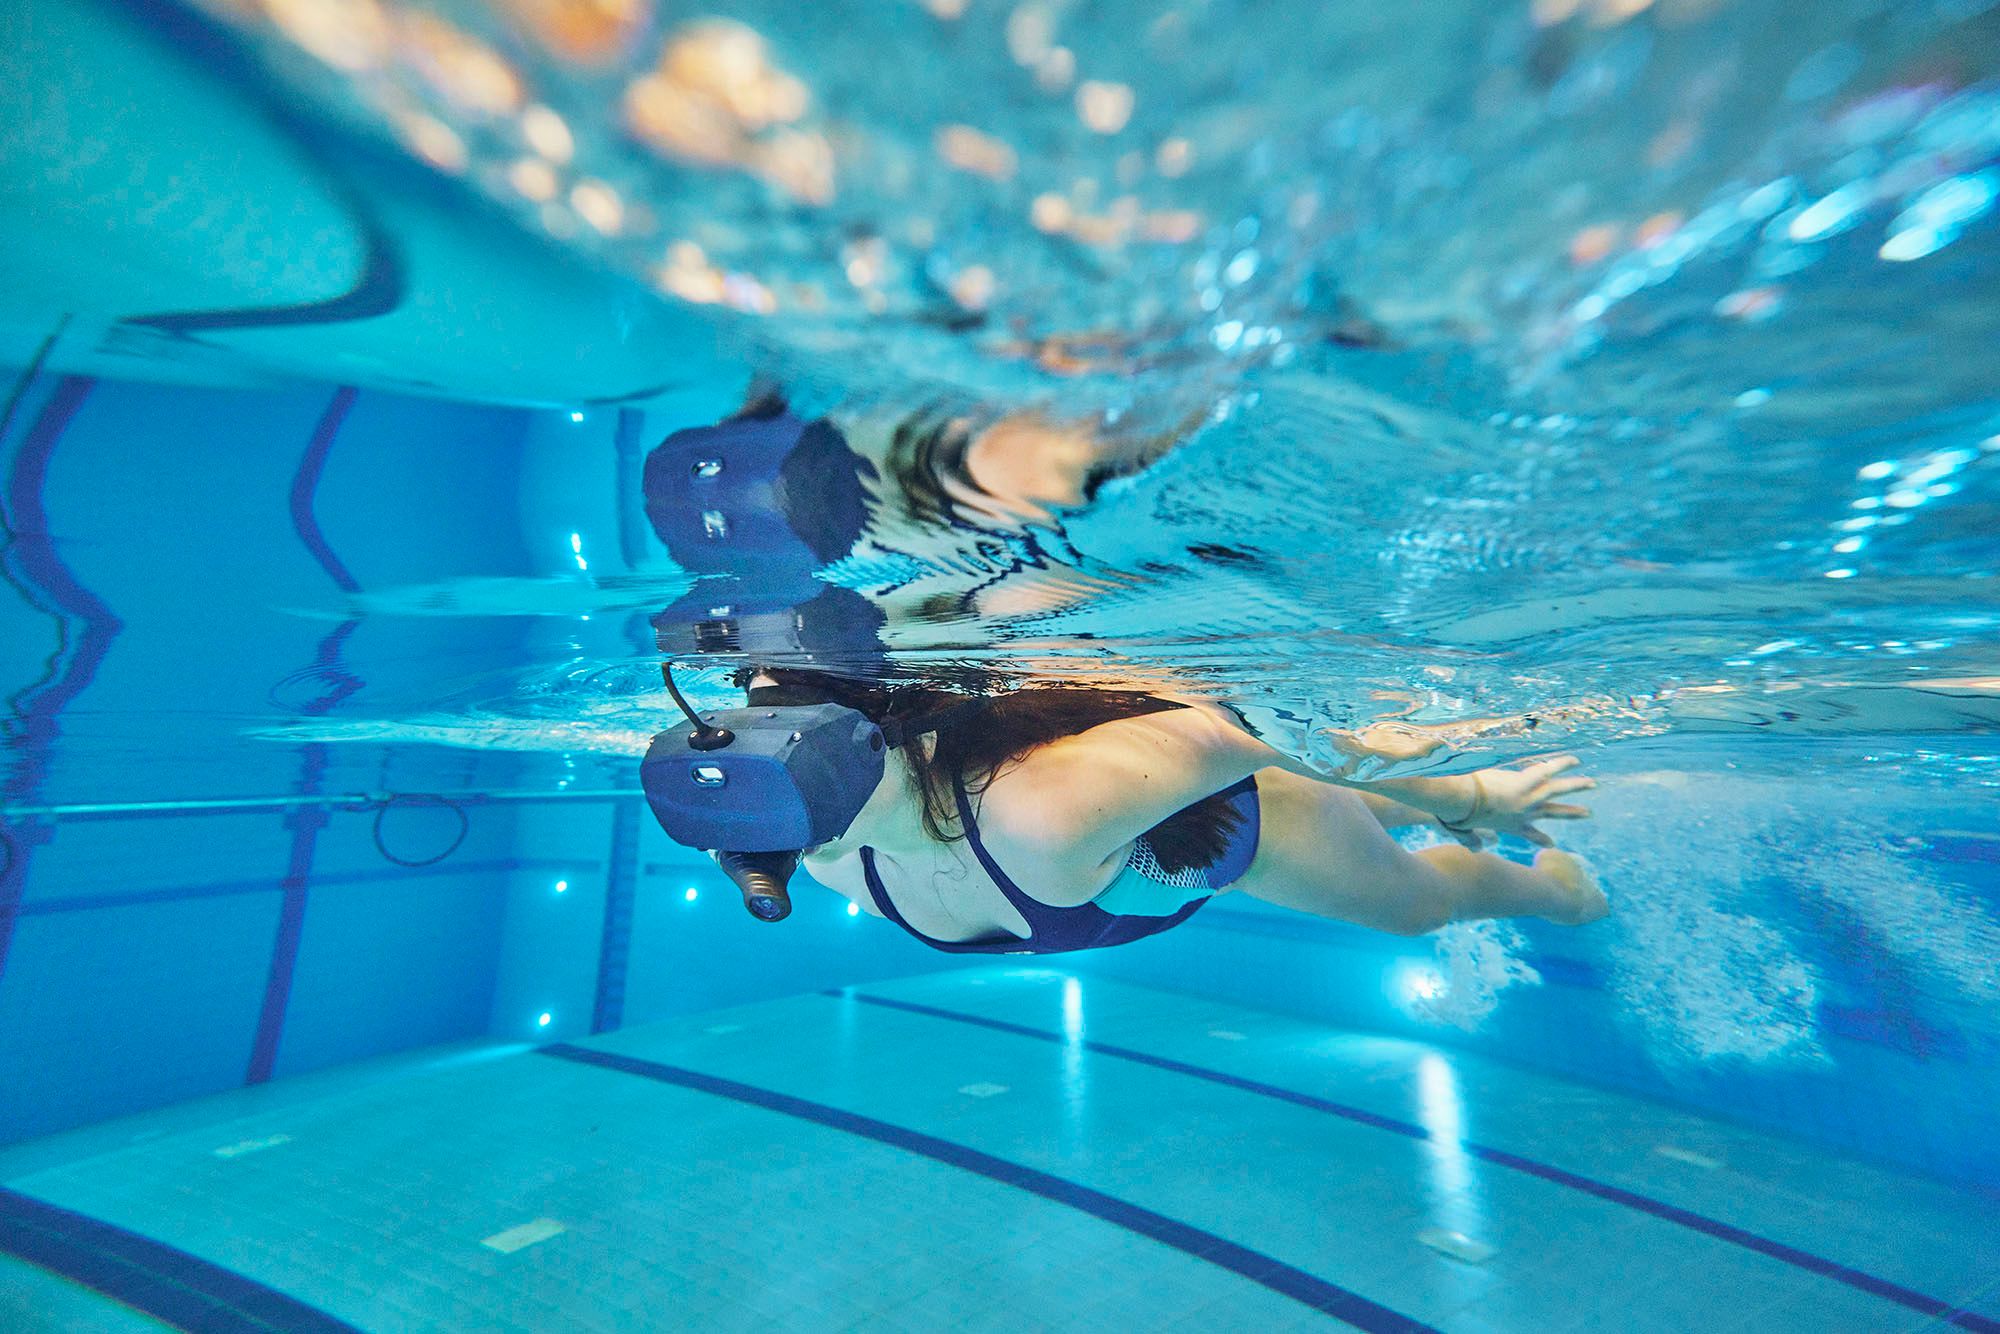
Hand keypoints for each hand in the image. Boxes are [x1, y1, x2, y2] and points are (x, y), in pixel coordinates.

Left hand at [1447, 755, 1594, 848]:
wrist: (1461, 801)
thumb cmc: (1457, 814)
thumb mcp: (1463, 831)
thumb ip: (1470, 841)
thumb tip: (1475, 850)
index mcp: (1510, 825)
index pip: (1530, 834)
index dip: (1541, 838)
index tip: (1552, 842)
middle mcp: (1524, 813)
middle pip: (1553, 813)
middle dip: (1572, 813)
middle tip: (1587, 812)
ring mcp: (1528, 798)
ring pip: (1558, 791)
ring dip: (1576, 786)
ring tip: (1592, 783)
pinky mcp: (1525, 783)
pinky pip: (1548, 771)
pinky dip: (1561, 764)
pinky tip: (1575, 759)